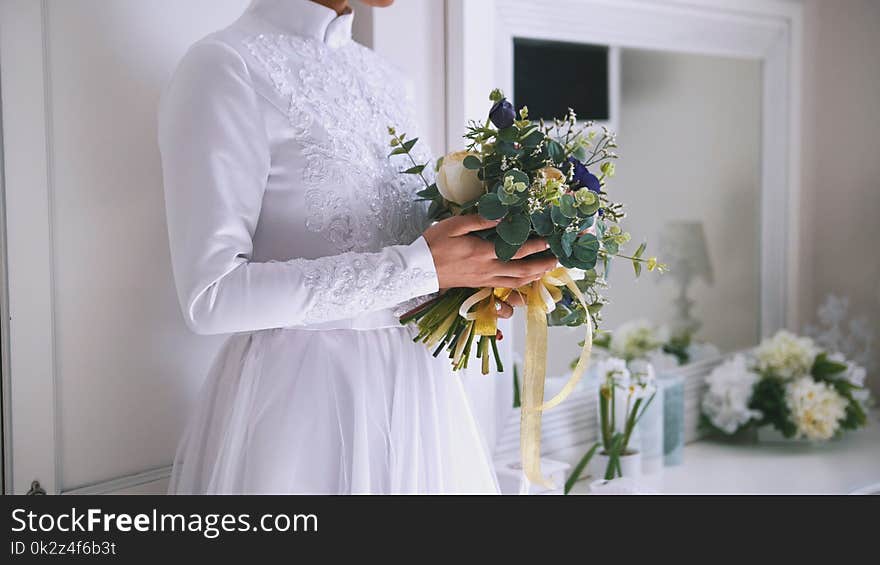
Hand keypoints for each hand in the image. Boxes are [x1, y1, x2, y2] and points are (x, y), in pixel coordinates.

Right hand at [422, 215, 556, 314]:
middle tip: (557, 260)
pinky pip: (504, 288)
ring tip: (545, 270)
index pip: (516, 251)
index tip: (549, 240)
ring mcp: (483, 280)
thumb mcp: (455, 225)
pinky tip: (525, 283)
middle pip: (522, 272)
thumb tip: (502, 216)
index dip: (536, 247)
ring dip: (534, 277)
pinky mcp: (478, 285)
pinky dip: (519, 286)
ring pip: (515, 283)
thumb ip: (480, 221)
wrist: (418, 269)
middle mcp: (487, 269)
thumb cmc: (434, 244)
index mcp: (482, 253)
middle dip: (542, 266)